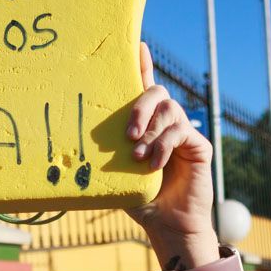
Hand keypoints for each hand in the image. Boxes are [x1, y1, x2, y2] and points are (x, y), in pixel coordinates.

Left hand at [124, 44, 214, 251]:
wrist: (167, 225)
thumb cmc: (140, 201)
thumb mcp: (116, 173)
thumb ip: (107, 152)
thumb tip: (72, 141)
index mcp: (146, 126)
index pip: (143, 88)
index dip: (142, 65)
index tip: (138, 44)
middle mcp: (166, 124)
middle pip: (156, 92)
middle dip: (140, 105)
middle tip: (128, 132)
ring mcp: (184, 133)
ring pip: (170, 108)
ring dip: (150, 131)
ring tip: (137, 156)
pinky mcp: (198, 145)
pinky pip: (180, 131)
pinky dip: (163, 145)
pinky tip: (153, 164)